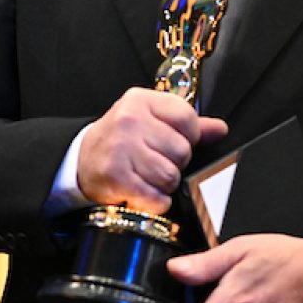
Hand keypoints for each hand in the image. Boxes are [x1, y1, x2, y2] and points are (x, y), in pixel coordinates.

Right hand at [77, 88, 226, 213]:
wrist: (81, 159)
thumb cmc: (121, 140)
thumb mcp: (150, 121)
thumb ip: (186, 124)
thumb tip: (220, 129)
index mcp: (141, 100)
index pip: (188, 119)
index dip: (189, 138)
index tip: (174, 143)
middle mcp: (130, 120)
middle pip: (182, 151)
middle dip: (175, 163)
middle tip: (155, 163)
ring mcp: (121, 147)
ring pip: (171, 176)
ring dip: (165, 185)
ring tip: (148, 178)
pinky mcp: (115, 176)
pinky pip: (156, 197)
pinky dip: (155, 202)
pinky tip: (144, 194)